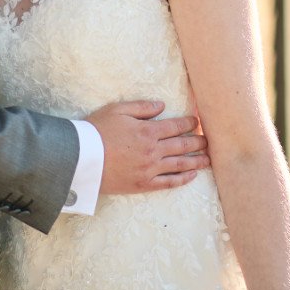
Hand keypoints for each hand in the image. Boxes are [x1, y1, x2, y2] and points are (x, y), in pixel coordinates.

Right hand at [87, 100, 208, 194]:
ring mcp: (150, 169)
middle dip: (198, 142)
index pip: (176, 126)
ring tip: (208, 159)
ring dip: (196, 161)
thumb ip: (142, 107)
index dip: (189, 124)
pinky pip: (168, 183)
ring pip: (180, 165)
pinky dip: (182, 179)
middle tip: (208, 141)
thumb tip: (162, 106)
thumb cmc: (97, 131)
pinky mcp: (143, 184)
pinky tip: (192, 176)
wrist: (81, 158)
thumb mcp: (118, 110)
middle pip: (183, 146)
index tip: (197, 122)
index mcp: (148, 131)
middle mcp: (153, 151)